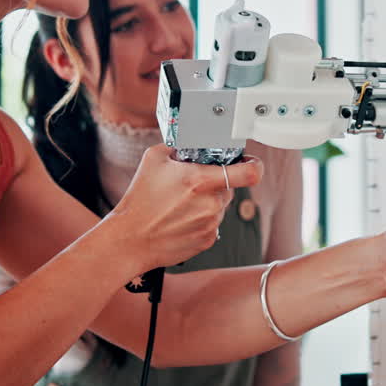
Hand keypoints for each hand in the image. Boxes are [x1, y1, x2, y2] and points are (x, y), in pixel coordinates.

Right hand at [103, 146, 262, 278]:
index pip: (249, 173)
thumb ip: (179, 147)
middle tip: (191, 186)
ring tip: (179, 205)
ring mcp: (211, 224)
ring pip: (220, 206)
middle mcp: (211, 204)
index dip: (255, 165)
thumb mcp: (154, 158)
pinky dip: (201, 220)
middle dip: (215, 184)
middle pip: (229, 187)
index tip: (251, 163)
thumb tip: (192, 144)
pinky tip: (180, 219)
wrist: (130, 239)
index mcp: (200, 180)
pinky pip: (213, 223)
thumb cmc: (139, 200)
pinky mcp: (208, 240)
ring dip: (207, 202)